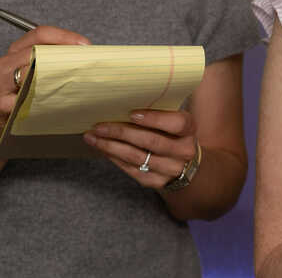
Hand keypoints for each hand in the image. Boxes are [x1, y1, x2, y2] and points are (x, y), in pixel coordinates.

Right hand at [0, 25, 90, 140]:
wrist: (2, 122)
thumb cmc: (26, 94)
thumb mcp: (39, 73)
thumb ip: (56, 61)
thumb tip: (85, 54)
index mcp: (18, 50)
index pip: (40, 34)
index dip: (64, 36)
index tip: (84, 45)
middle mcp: (7, 64)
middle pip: (33, 51)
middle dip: (60, 56)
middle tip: (82, 64)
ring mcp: (0, 85)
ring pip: (21, 74)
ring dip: (43, 77)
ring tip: (63, 82)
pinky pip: (4, 102)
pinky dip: (15, 102)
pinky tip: (26, 104)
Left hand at [84, 109, 198, 188]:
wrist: (186, 165)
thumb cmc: (173, 134)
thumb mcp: (174, 120)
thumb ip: (158, 111)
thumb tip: (123, 100)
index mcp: (189, 130)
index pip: (176, 124)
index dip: (154, 119)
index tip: (131, 113)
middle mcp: (183, 151)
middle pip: (150, 141)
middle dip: (121, 133)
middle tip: (99, 126)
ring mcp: (170, 169)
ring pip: (136, 157)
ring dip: (110, 146)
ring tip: (93, 137)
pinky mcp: (156, 182)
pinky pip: (131, 169)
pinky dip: (114, 158)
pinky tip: (102, 148)